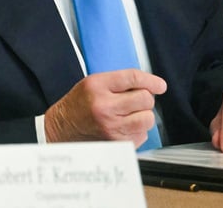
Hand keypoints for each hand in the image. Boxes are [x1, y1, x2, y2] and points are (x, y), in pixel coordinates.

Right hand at [44, 69, 165, 146]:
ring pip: (148, 118)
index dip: (151, 80)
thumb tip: (149, 86)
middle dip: (144, 99)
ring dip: (143, 115)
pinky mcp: (117, 143)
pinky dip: (137, 130)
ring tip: (129, 114)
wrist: (62, 128)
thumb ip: (118, 82)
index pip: (133, 78)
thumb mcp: (92, 84)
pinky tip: (123, 127)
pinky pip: (142, 135)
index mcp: (97, 86)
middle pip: (145, 99)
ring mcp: (112, 127)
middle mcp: (105, 107)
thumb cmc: (78, 104)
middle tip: (135, 100)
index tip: (159, 85)